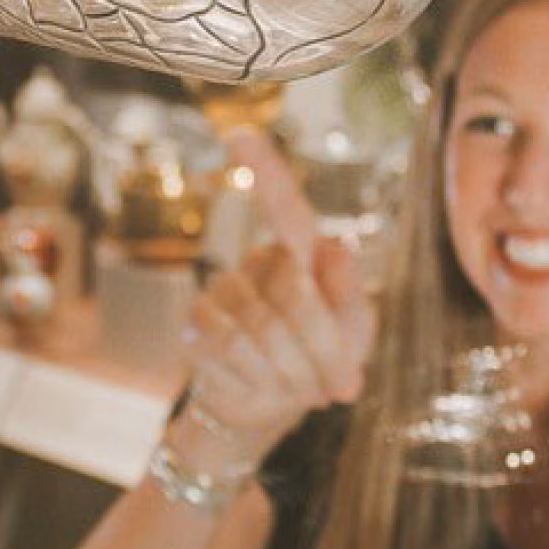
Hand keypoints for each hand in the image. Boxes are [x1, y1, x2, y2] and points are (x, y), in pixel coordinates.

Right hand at [177, 135, 372, 468]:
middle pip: (292, 290)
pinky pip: (229, 348)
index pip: (282, 206)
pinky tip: (262, 386)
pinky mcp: (195, 327)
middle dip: (321, 345)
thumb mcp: (353, 335)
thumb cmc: (320, 363)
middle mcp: (255, 264)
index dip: (263, 169)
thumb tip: (339, 245)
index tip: (239, 136)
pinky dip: (258, 379)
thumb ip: (350, 295)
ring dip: (292, 370)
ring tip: (302, 390)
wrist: (269, 411)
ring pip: (261, 325)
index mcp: (298, 256)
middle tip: (333, 384)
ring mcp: (220, 294)